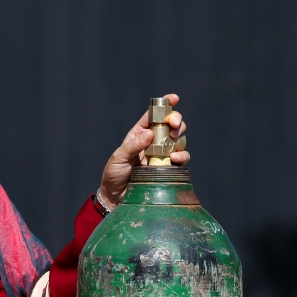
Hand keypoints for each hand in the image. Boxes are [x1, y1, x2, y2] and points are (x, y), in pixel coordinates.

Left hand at [97, 93, 189, 209]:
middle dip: (176, 121)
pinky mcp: (168, 168)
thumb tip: (149, 133)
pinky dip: (182, 156)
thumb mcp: (118, 158)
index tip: (174, 98)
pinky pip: (181, 158)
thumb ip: (133, 146)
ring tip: (172, 146)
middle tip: (174, 125)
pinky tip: (176, 159)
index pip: (153, 115)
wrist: (117, 198)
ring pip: (179, 140)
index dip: (164, 105)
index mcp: (138, 134)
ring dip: (179, 138)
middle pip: (170, 125)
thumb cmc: (114, 175)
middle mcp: (153, 142)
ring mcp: (162, 155)